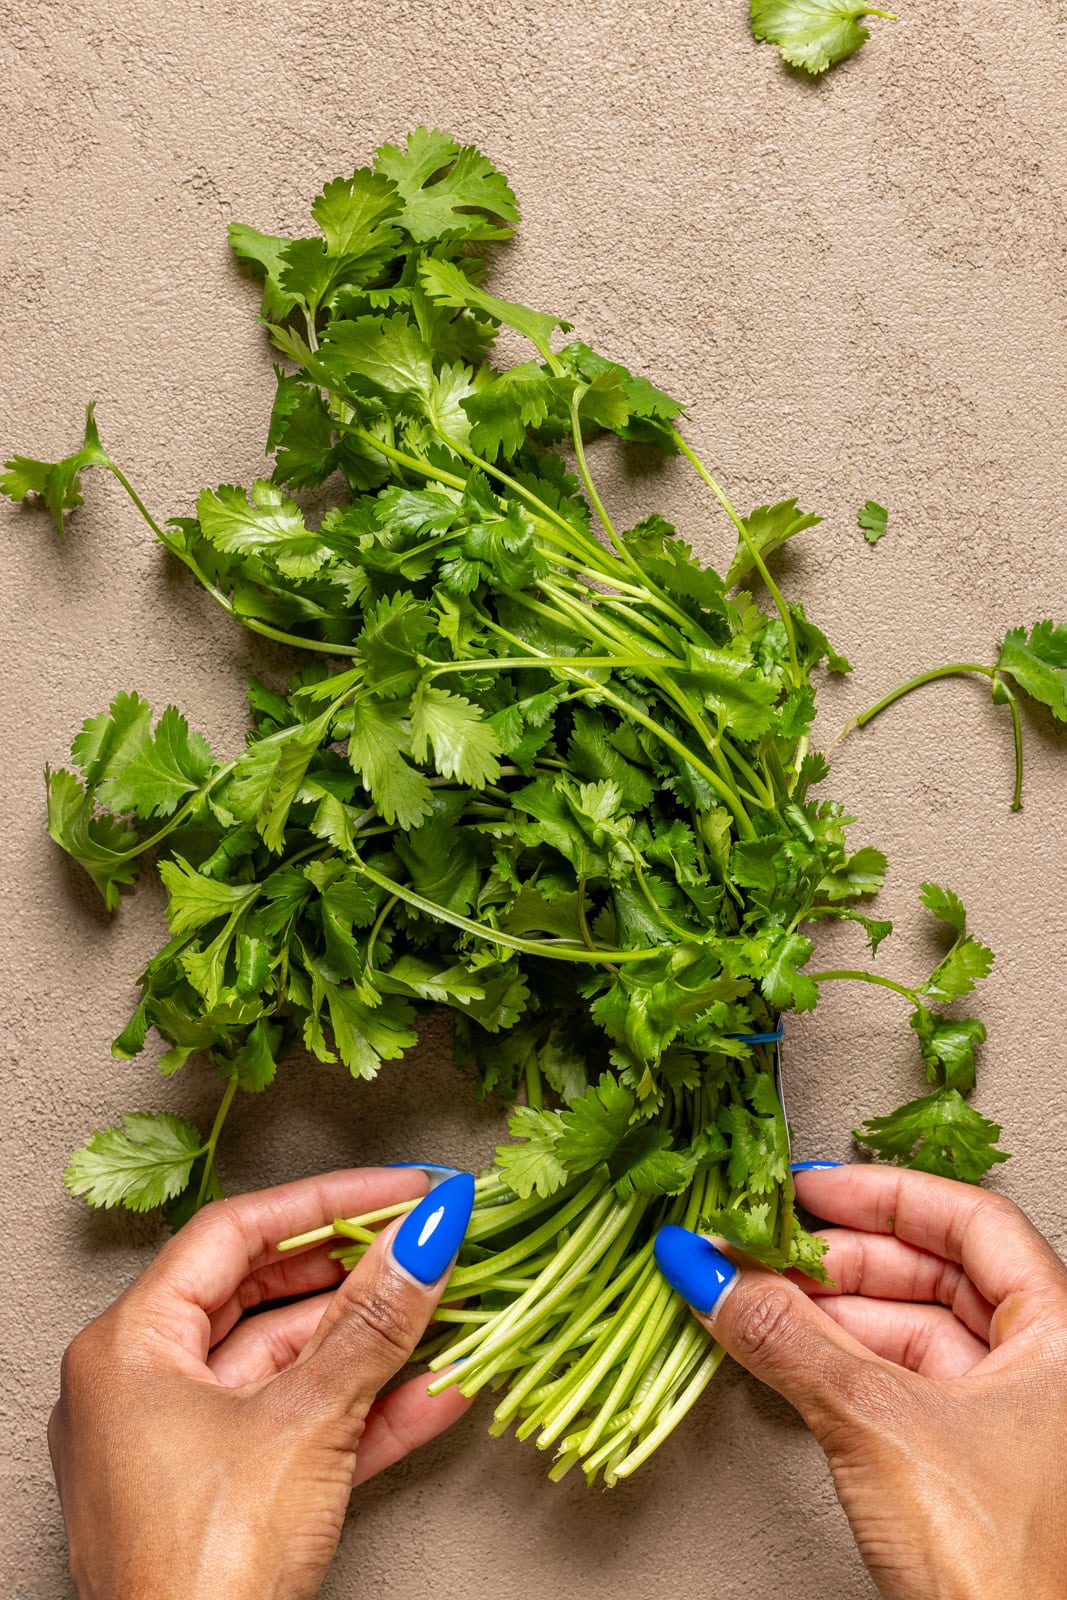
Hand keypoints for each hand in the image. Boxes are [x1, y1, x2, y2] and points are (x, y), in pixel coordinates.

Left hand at [48, 1167, 474, 1599]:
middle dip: (359, 1268)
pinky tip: (440, 1386)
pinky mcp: (228, 1500)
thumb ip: (372, 1324)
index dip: (327, 1199)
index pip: (236, 1233)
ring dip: (378, 1339)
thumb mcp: (303, 1423)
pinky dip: (369, 1408)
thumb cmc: (204, 1567)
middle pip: (265, 1293)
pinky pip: (306, 1430)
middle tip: (429, 1236)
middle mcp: (145, 1387)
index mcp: (130, 1348)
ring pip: (294, 1365)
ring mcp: (185, 1447)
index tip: (402, 1186)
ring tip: (452, 1301)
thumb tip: (423, 1239)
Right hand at [655, 1165, 1066, 1599]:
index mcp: (1062, 1332)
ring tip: (750, 1298)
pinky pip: (899, 1387)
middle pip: (932, 1274)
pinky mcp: (973, 1470)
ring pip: (910, 1333)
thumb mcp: (876, 1423)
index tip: (808, 1189)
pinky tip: (783, 1354)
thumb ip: (787, 1338)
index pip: (968, 1220)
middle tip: (759, 1247)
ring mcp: (1012, 1421)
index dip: (882, 1194)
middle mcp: (1046, 1366)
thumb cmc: (1005, 1568)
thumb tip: (715, 1275)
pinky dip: (837, 1366)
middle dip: (835, 1259)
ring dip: (825, 1314)